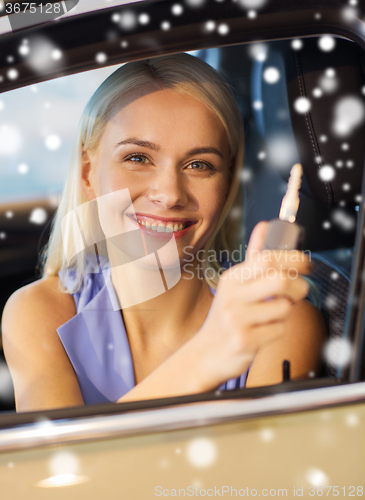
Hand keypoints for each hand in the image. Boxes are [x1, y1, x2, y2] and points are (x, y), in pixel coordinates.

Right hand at [193, 221, 311, 388]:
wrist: (205, 353)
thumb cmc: (226, 316)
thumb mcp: (234, 284)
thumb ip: (253, 256)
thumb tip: (264, 225)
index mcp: (232, 278)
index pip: (267, 258)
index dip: (293, 258)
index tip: (307, 263)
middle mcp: (232, 296)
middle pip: (280, 280)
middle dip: (299, 285)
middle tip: (300, 290)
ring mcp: (237, 319)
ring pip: (284, 308)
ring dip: (287, 312)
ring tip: (274, 314)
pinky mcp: (244, 340)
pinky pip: (279, 330)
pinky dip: (279, 330)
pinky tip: (265, 330)